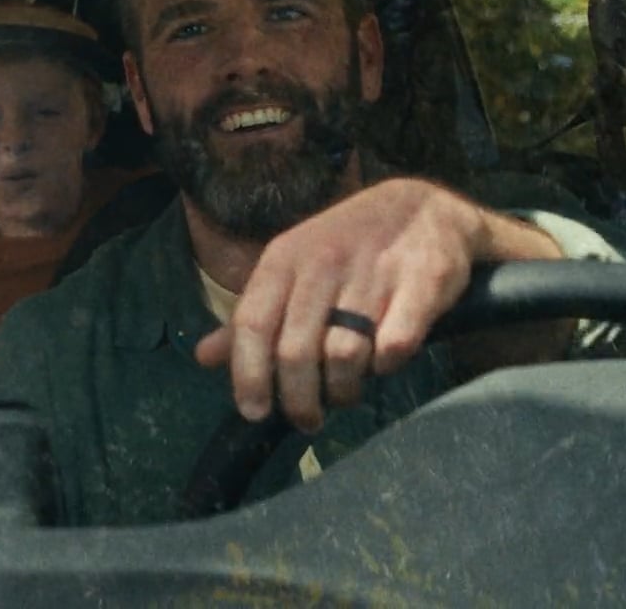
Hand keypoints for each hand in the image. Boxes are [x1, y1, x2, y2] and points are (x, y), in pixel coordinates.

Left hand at [193, 178, 558, 432]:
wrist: (422, 207)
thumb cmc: (344, 247)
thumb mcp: (291, 269)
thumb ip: (253, 314)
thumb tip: (204, 357)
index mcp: (284, 260)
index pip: (252, 324)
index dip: (248, 374)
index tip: (253, 412)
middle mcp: (323, 264)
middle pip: (295, 350)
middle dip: (298, 399)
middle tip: (307, 419)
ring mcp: (373, 273)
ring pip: (344, 354)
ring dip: (343, 388)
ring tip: (345, 392)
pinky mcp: (422, 283)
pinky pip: (396, 345)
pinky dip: (387, 366)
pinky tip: (384, 364)